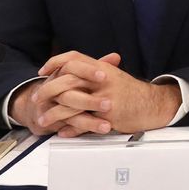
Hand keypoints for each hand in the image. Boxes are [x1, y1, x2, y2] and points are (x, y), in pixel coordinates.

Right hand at [10, 69, 109, 136]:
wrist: (38, 102)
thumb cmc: (64, 87)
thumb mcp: (79, 74)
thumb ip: (98, 66)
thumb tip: (115, 57)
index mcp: (62, 72)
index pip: (72, 66)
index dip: (88, 70)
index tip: (104, 76)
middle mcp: (54, 87)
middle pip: (70, 94)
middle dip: (91, 100)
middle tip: (108, 105)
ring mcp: (50, 104)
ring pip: (69, 113)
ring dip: (89, 121)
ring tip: (107, 126)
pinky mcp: (49, 120)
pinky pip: (63, 126)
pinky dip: (77, 131)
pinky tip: (90, 134)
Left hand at [31, 51, 179, 135]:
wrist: (152, 106)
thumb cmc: (131, 93)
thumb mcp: (113, 76)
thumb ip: (94, 72)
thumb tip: (71, 71)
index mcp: (102, 69)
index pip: (73, 58)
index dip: (55, 62)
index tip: (42, 71)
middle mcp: (102, 80)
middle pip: (67, 80)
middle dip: (47, 90)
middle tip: (36, 98)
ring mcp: (105, 98)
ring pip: (71, 104)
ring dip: (54, 114)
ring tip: (43, 120)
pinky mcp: (109, 115)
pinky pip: (83, 123)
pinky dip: (70, 129)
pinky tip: (61, 131)